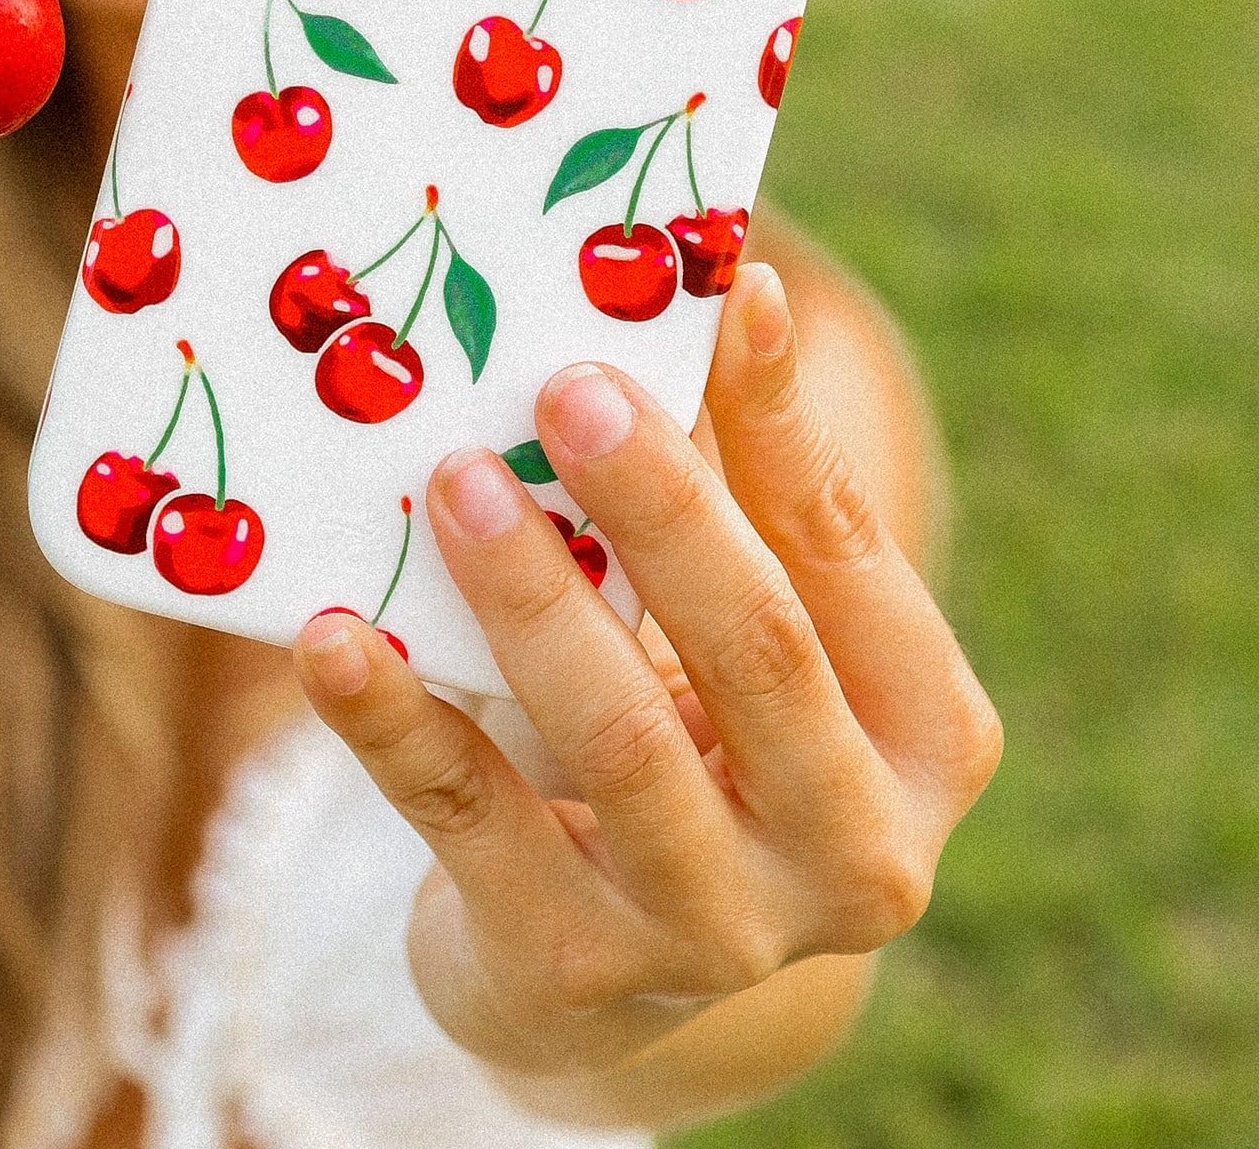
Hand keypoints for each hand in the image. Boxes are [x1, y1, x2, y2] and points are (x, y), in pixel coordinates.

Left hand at [293, 262, 1002, 1083]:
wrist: (603, 971)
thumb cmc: (689, 737)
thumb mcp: (741, 640)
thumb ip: (726, 506)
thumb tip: (675, 289)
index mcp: (924, 735)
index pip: (849, 554)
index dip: (784, 420)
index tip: (725, 289)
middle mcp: (857, 851)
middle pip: (756, 650)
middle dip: (658, 507)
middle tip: (565, 384)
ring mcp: (718, 930)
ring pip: (619, 742)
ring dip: (530, 598)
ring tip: (453, 480)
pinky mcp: (573, 967)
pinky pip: (468, 818)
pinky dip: (395, 719)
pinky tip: (334, 638)